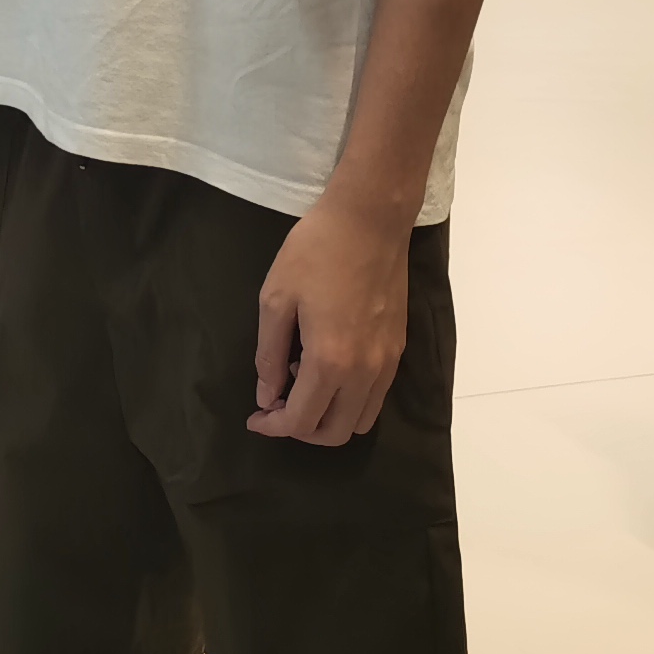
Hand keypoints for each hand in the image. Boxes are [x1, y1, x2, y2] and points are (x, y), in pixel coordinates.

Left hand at [251, 191, 410, 445]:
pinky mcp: (399, 349)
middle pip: (335, 433)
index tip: (255, 418)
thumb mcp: (276, 298)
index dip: (274, 427)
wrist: (369, 220)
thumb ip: (269, 355)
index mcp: (330, 360)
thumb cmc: (315, 251)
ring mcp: (387, 362)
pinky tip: (330, 367)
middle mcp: (365, 372)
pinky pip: (376, 397)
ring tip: (304, 383)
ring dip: (329, 417)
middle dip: (301, 429)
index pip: (302, 421)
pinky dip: (351, 400)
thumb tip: (268, 396)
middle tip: (277, 404)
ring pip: (361, 420)